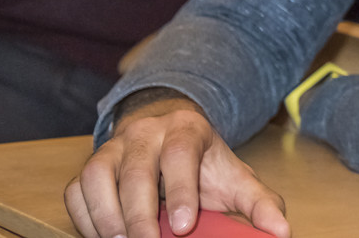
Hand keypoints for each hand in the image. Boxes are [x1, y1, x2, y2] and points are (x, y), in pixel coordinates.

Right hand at [64, 93, 289, 237]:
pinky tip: (103, 235)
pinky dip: (85, 218)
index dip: (180, 190)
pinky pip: (76, 190)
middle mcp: (145, 133)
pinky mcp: (90, 166)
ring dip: (106, 217)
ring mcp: (113, 148)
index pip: (179, 154)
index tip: (182, 227)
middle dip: (139, 214)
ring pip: (97, 177)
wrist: (169, 135)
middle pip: (135, 171)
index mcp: (186, 130)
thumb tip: (282, 231)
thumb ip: (260, 204)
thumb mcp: (236, 178)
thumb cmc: (204, 164)